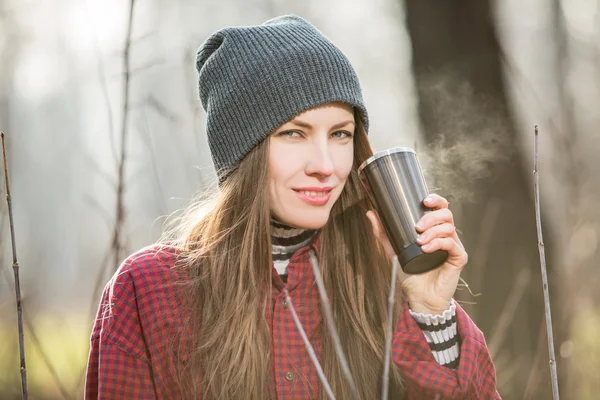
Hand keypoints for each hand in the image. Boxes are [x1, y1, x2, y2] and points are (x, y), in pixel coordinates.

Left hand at [366, 194, 467, 314]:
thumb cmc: (411, 274)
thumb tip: (371, 213)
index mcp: (434, 230)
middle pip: (446, 214)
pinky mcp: (459, 258)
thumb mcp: (393, 250)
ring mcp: (454, 246)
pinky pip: (452, 244)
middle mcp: (446, 235)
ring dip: (432, 231)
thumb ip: (383, 233)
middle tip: (417, 227)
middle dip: (431, 216)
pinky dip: (438, 243)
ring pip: (449, 227)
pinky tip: (426, 249)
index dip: (435, 200)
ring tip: (419, 241)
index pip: (440, 208)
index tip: (424, 201)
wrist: (420, 297)